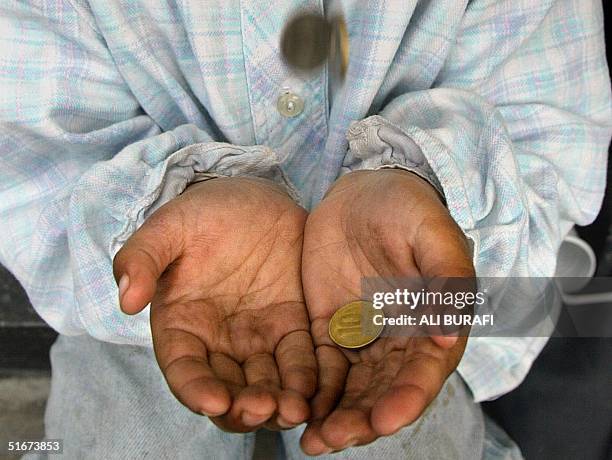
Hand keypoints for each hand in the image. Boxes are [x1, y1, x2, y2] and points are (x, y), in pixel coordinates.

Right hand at [113, 177, 316, 431]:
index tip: (214, 402)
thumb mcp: (169, 228)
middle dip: (244, 408)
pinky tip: (317, 390)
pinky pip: (301, 359)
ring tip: (295, 410)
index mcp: (182, 325)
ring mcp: (258, 336)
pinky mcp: (293, 325)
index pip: (184, 369)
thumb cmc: (205, 212)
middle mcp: (219, 341)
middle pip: (228, 389)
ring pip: (266, 383)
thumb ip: (142, 258)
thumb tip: (126, 300)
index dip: (196, 390)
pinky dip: (308, 378)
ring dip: (280, 403)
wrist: (254, 196)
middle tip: (263, 409)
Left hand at [300, 169, 473, 453]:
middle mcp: (399, 340)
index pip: (423, 371)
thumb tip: (449, 335)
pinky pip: (320, 365)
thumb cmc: (407, 208)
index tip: (384, 420)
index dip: (406, 398)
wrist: (363, 192)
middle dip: (362, 418)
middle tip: (334, 439)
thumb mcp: (431, 232)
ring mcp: (363, 336)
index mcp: (433, 323)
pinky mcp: (329, 327)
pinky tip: (297, 409)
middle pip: (383, 390)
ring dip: (335, 415)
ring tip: (313, 442)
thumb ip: (445, 279)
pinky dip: (312, 390)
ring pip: (351, 387)